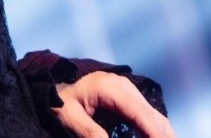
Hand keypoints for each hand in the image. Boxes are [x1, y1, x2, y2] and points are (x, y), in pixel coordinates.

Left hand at [54, 72, 175, 137]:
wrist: (56, 85)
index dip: (154, 133)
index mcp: (109, 87)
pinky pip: (150, 118)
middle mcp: (124, 86)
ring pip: (156, 118)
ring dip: (163, 135)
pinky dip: (156, 132)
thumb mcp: (69, 116)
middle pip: (153, 117)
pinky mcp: (130, 99)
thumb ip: (89, 132)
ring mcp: (129, 92)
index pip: (140, 112)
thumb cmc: (60, 100)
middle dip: (162, 136)